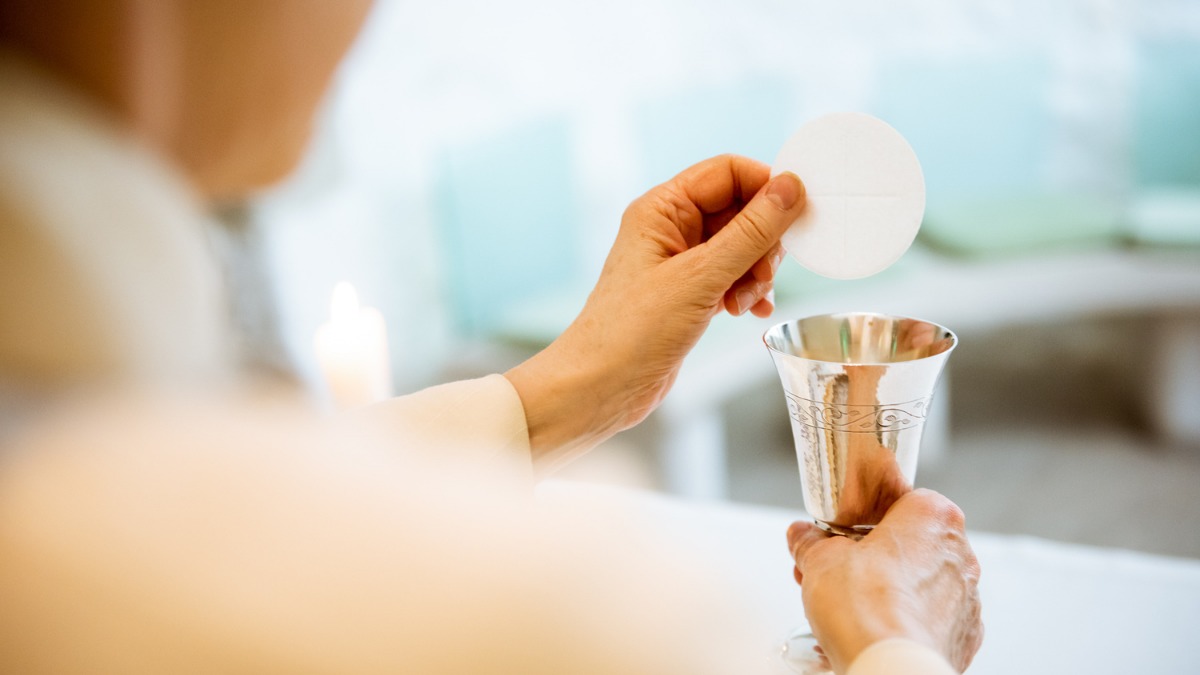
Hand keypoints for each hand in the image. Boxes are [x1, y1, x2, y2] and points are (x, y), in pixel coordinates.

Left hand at [506, 155, 805, 470]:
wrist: (600, 387)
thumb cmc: (631, 331)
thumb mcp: (700, 277)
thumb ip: (751, 232)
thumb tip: (789, 189)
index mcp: (662, 209)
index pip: (727, 173)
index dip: (765, 187)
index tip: (795, 213)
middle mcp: (669, 230)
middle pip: (740, 210)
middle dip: (762, 242)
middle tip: (762, 275)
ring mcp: (679, 263)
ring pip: (741, 247)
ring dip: (755, 272)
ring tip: (743, 302)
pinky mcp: (687, 294)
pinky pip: (732, 277)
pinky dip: (747, 292)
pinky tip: (749, 312)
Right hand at [787, 489, 983, 673]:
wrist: (890, 666)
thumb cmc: (866, 607)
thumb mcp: (820, 560)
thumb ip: (810, 542)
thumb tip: (801, 536)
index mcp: (933, 519)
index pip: (902, 501)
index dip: (866, 518)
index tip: (843, 533)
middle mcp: (959, 555)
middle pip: (911, 544)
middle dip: (875, 557)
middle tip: (839, 572)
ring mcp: (967, 599)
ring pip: (923, 583)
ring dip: (892, 590)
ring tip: (853, 608)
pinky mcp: (964, 637)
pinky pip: (932, 620)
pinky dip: (909, 622)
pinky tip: (878, 631)